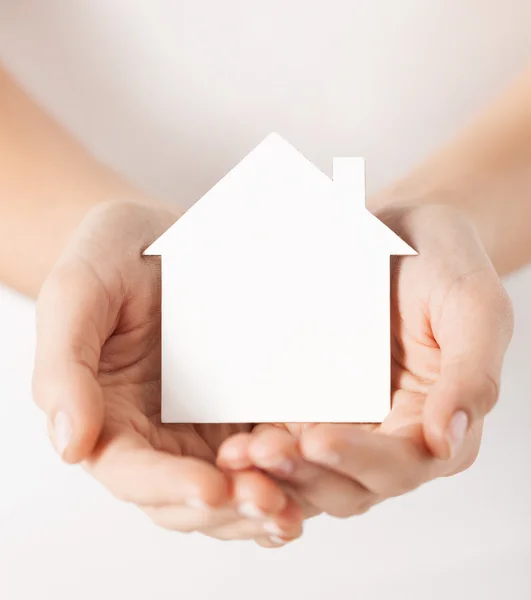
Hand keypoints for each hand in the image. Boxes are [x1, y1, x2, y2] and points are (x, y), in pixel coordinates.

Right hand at [32, 201, 301, 544]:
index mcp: (108, 419)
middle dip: (228, 507)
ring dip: (264, 501)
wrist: (159, 235)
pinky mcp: (241, 409)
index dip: (169, 487)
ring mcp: (202, 426)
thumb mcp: (77, 294)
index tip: (211, 488)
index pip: (132, 474)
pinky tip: (319, 468)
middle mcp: (156, 435)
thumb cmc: (110, 257)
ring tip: (299, 502)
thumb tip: (69, 446)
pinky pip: (266, 451)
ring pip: (231, 487)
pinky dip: (290, 470)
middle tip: (271, 501)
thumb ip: (64, 369)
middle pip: (187, 498)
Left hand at [218, 204, 513, 518]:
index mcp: (435, 421)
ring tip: (237, 454)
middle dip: (305, 473)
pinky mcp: (311, 404)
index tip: (317, 438)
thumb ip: (472, 373)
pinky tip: (232, 441)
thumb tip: (446, 440)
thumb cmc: (442, 262)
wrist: (395, 231)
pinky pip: (284, 438)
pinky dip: (261, 450)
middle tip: (262, 451)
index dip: (360, 460)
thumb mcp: (473, 305)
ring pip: (311, 472)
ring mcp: (346, 421)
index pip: (402, 464)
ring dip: (275, 472)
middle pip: (348, 483)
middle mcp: (390, 433)